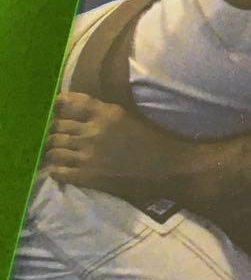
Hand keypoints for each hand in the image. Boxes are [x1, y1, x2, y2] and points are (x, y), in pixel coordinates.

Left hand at [43, 92, 229, 202]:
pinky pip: (57, 171)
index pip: (70, 103)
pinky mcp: (87, 176)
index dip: (60, 105)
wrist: (169, 168)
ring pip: (53, 148)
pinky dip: (56, 169)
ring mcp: (87, 155)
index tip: (58, 108)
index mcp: (106, 113)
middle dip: (57, 130)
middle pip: (58, 126)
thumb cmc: (155, 140)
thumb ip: (105, 112)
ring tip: (60, 152)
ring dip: (54, 149)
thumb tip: (84, 109)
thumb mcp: (130, 116)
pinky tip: (62, 169)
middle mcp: (93, 132)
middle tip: (61, 134)